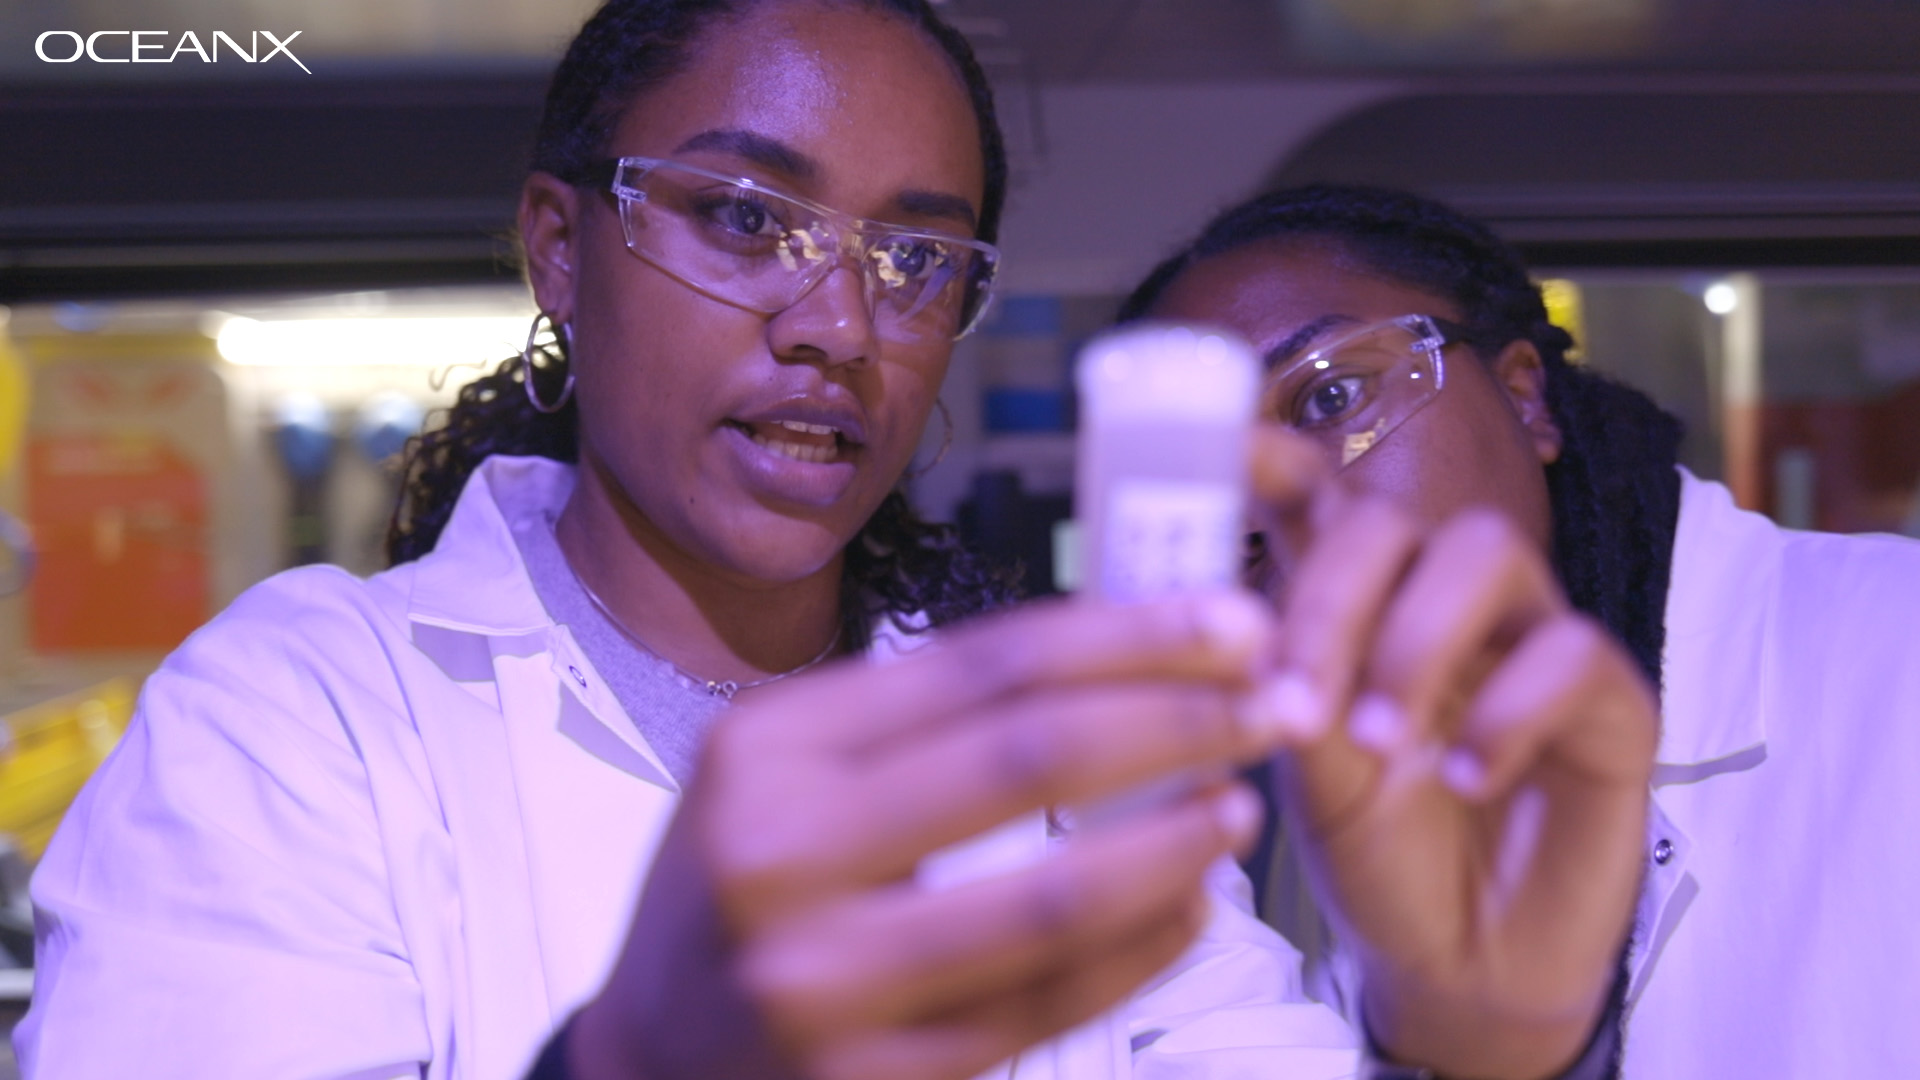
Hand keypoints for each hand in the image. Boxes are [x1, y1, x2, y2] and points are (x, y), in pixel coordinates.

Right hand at [569, 591, 1287, 1079]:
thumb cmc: (737, 888)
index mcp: (765, 750)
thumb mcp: (780, 772)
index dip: (1124, 635)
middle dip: (1175, 719)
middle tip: (1267, 700)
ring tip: (1239, 805)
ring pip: (1050, 901)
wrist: (649, 1058)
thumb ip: (916, 718)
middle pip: (1027, 759)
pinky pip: (1042, 1009)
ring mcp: (823, 982)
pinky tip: (1191, 908)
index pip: (980, 666)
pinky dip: (1138, 950)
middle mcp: (780, 857)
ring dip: (1173, 846)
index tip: (1226, 618)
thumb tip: (1112, 661)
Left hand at [1249, 425, 1656, 1079]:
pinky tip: (1467, 777)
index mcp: (1355, 606)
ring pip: (1488, 552)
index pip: (1322, 501)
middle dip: (1334, 601)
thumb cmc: (1379, 857)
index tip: (1236, 456)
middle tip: (1299, 701)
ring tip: (1380, 741)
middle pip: (1393, 523)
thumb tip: (1235, 630)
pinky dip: (1507, 710)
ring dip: (1417, 639)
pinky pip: (1572, 652)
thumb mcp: (1308, 778)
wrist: (1462, 967)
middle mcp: (1439, 602)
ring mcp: (1528, 640)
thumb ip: (1279, 694)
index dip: (1276, 460)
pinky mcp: (1611, 700)